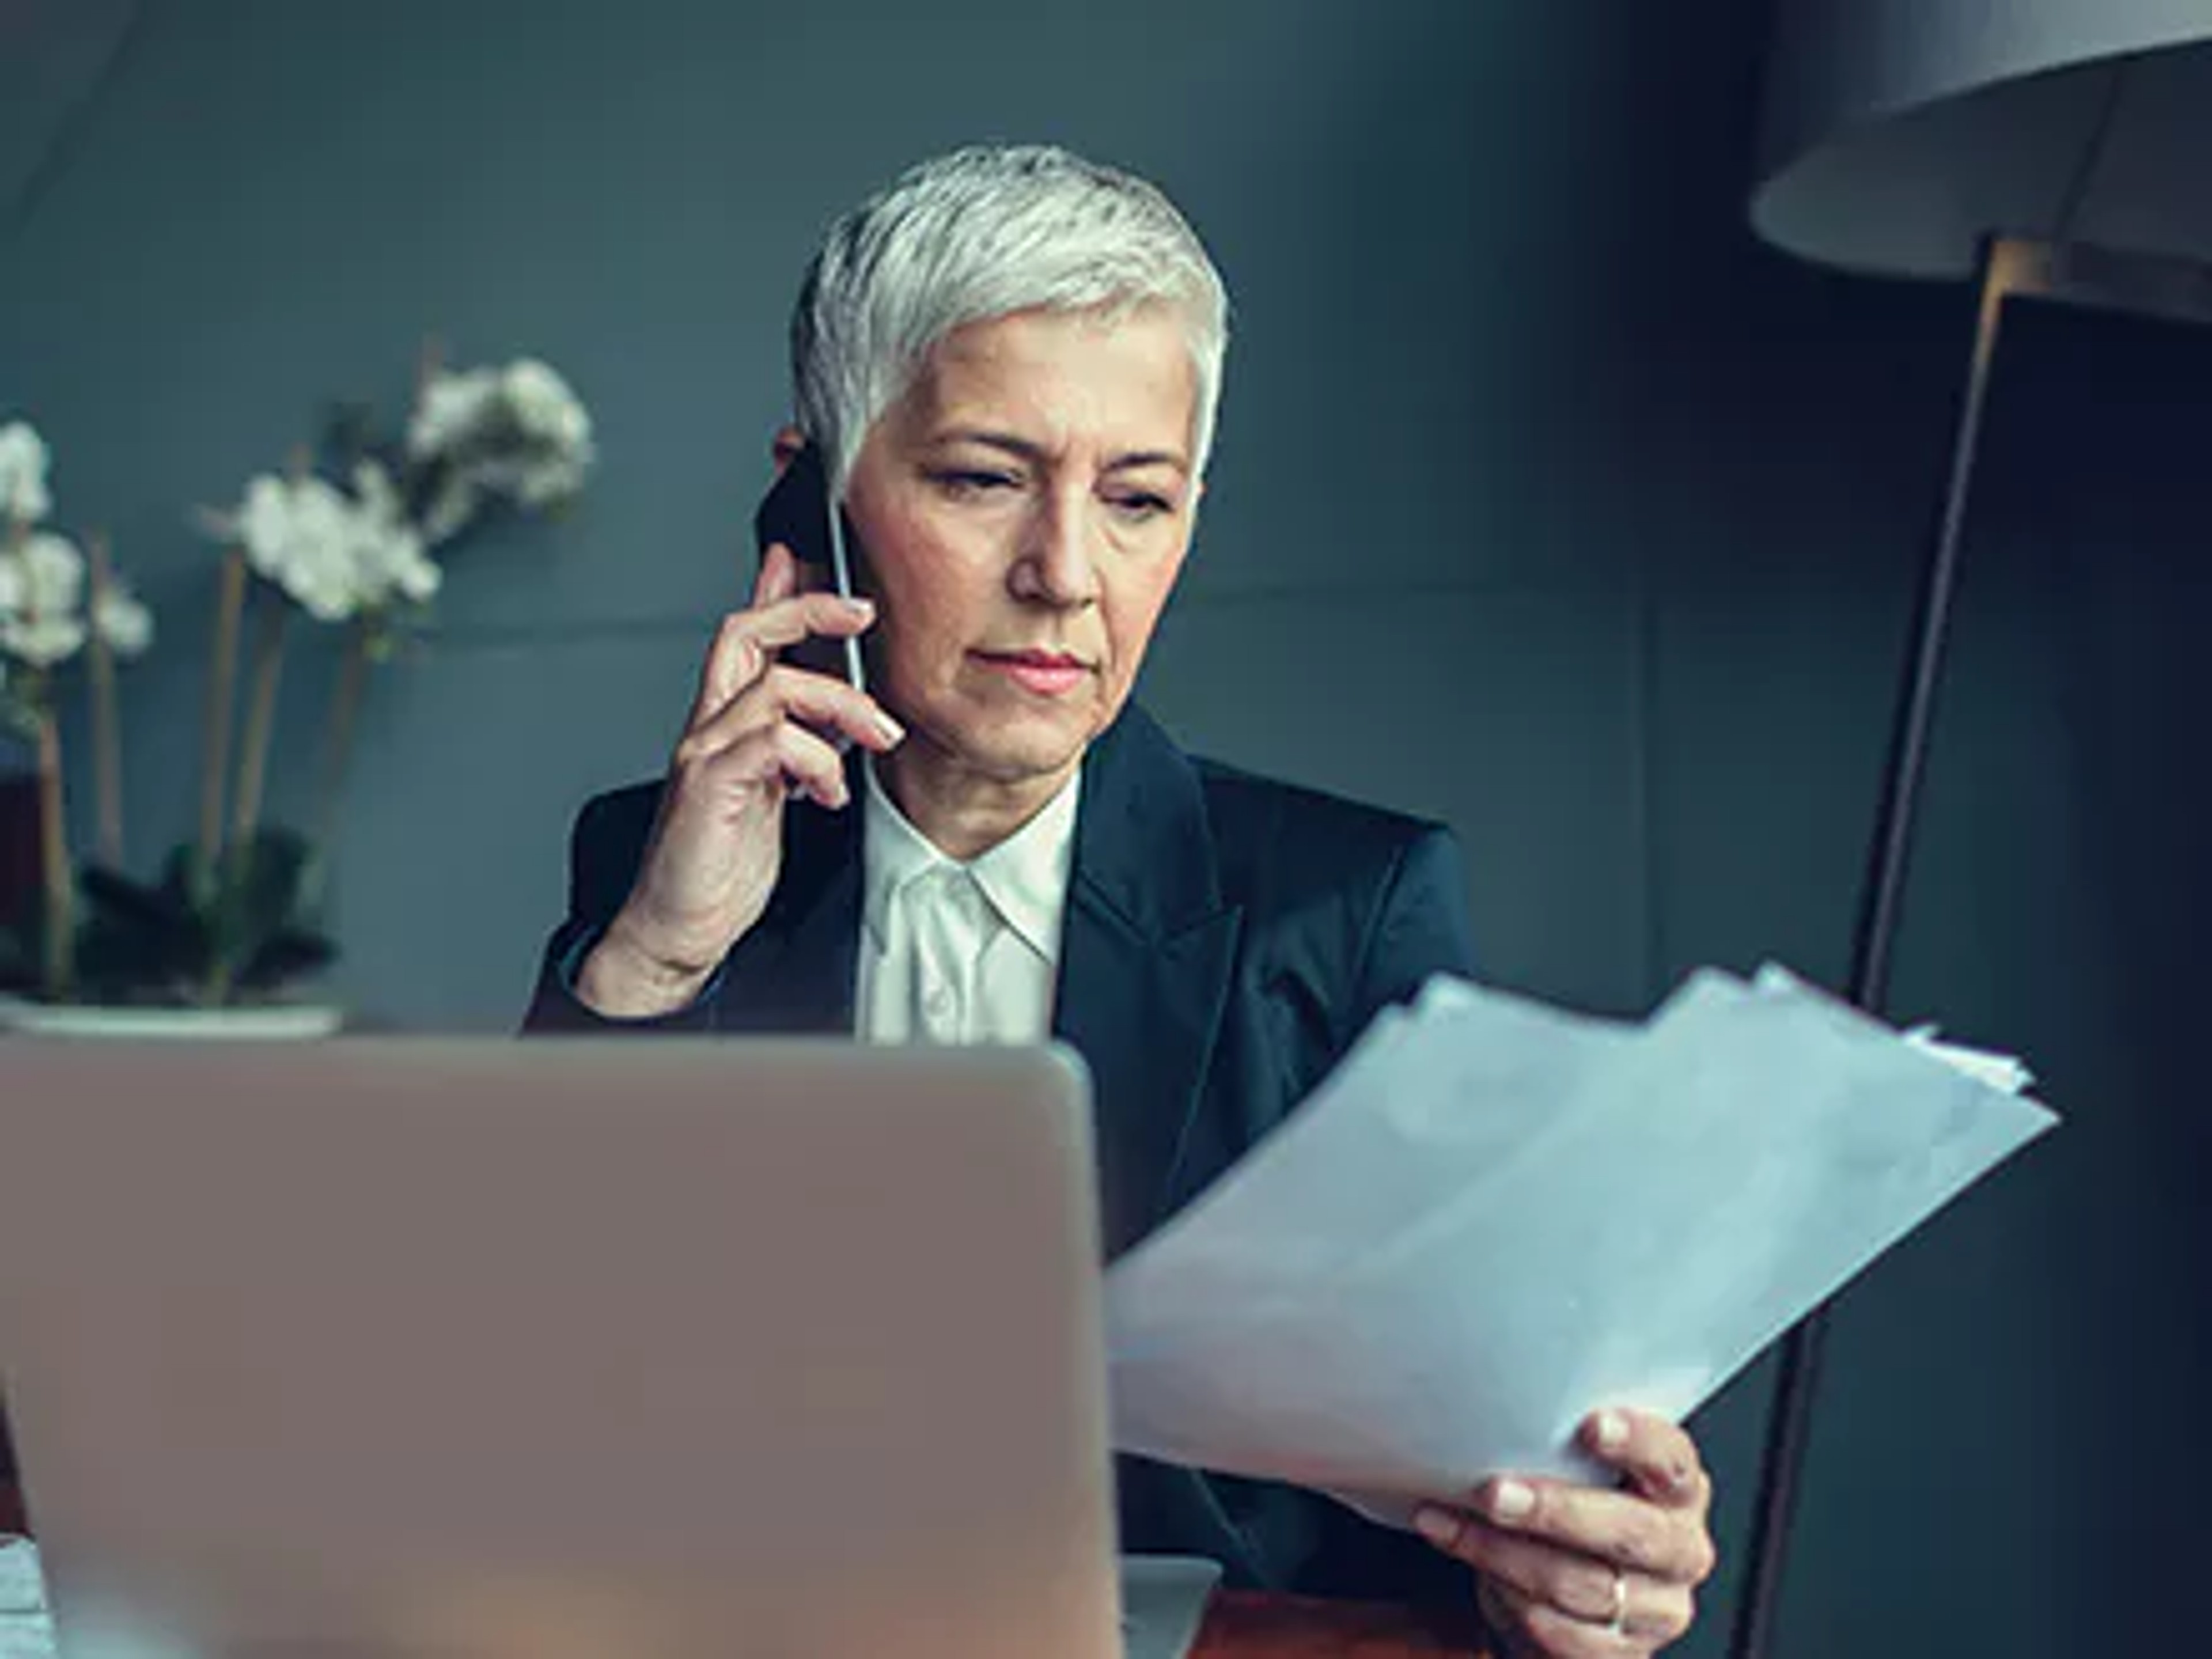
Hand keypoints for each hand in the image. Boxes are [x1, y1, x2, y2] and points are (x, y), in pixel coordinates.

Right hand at [576, 541, 904, 1016]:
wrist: (679, 926)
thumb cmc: (721, 865)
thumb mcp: (771, 791)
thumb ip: (793, 745)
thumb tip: (825, 717)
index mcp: (723, 724)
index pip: (745, 638)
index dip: (780, 594)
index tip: (823, 574)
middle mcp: (708, 727)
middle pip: (745, 633)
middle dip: (808, 609)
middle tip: (864, 615)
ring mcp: (705, 752)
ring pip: (778, 688)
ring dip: (844, 706)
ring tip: (877, 739)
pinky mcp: (712, 785)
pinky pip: (775, 742)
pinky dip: (818, 760)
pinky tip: (830, 794)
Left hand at [1413, 1409, 1715, 1656]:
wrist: (1568, 1603)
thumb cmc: (1572, 1515)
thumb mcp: (1579, 1474)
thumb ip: (1561, 1449)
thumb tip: (1491, 1412)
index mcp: (1680, 1491)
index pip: (1672, 1462)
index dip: (1636, 1442)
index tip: (1591, 1425)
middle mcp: (1680, 1550)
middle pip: (1627, 1531)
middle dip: (1554, 1510)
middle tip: (1493, 1492)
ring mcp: (1658, 1610)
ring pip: (1582, 1584)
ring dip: (1504, 1554)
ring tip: (1449, 1524)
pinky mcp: (1622, 1654)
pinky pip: (1561, 1631)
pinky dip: (1507, 1598)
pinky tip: (1473, 1567)